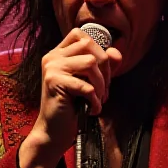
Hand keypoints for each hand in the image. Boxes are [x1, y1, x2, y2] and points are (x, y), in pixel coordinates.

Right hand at [19, 28, 121, 167]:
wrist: (53, 132)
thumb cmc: (72, 108)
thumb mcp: (91, 83)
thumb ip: (103, 66)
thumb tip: (116, 52)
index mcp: (58, 54)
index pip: (81, 35)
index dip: (99, 49)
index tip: (102, 73)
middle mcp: (52, 57)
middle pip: (89, 45)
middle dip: (104, 69)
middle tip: (103, 90)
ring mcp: (51, 68)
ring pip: (90, 62)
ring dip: (101, 84)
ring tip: (98, 99)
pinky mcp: (54, 82)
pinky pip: (86, 86)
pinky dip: (95, 100)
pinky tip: (91, 109)